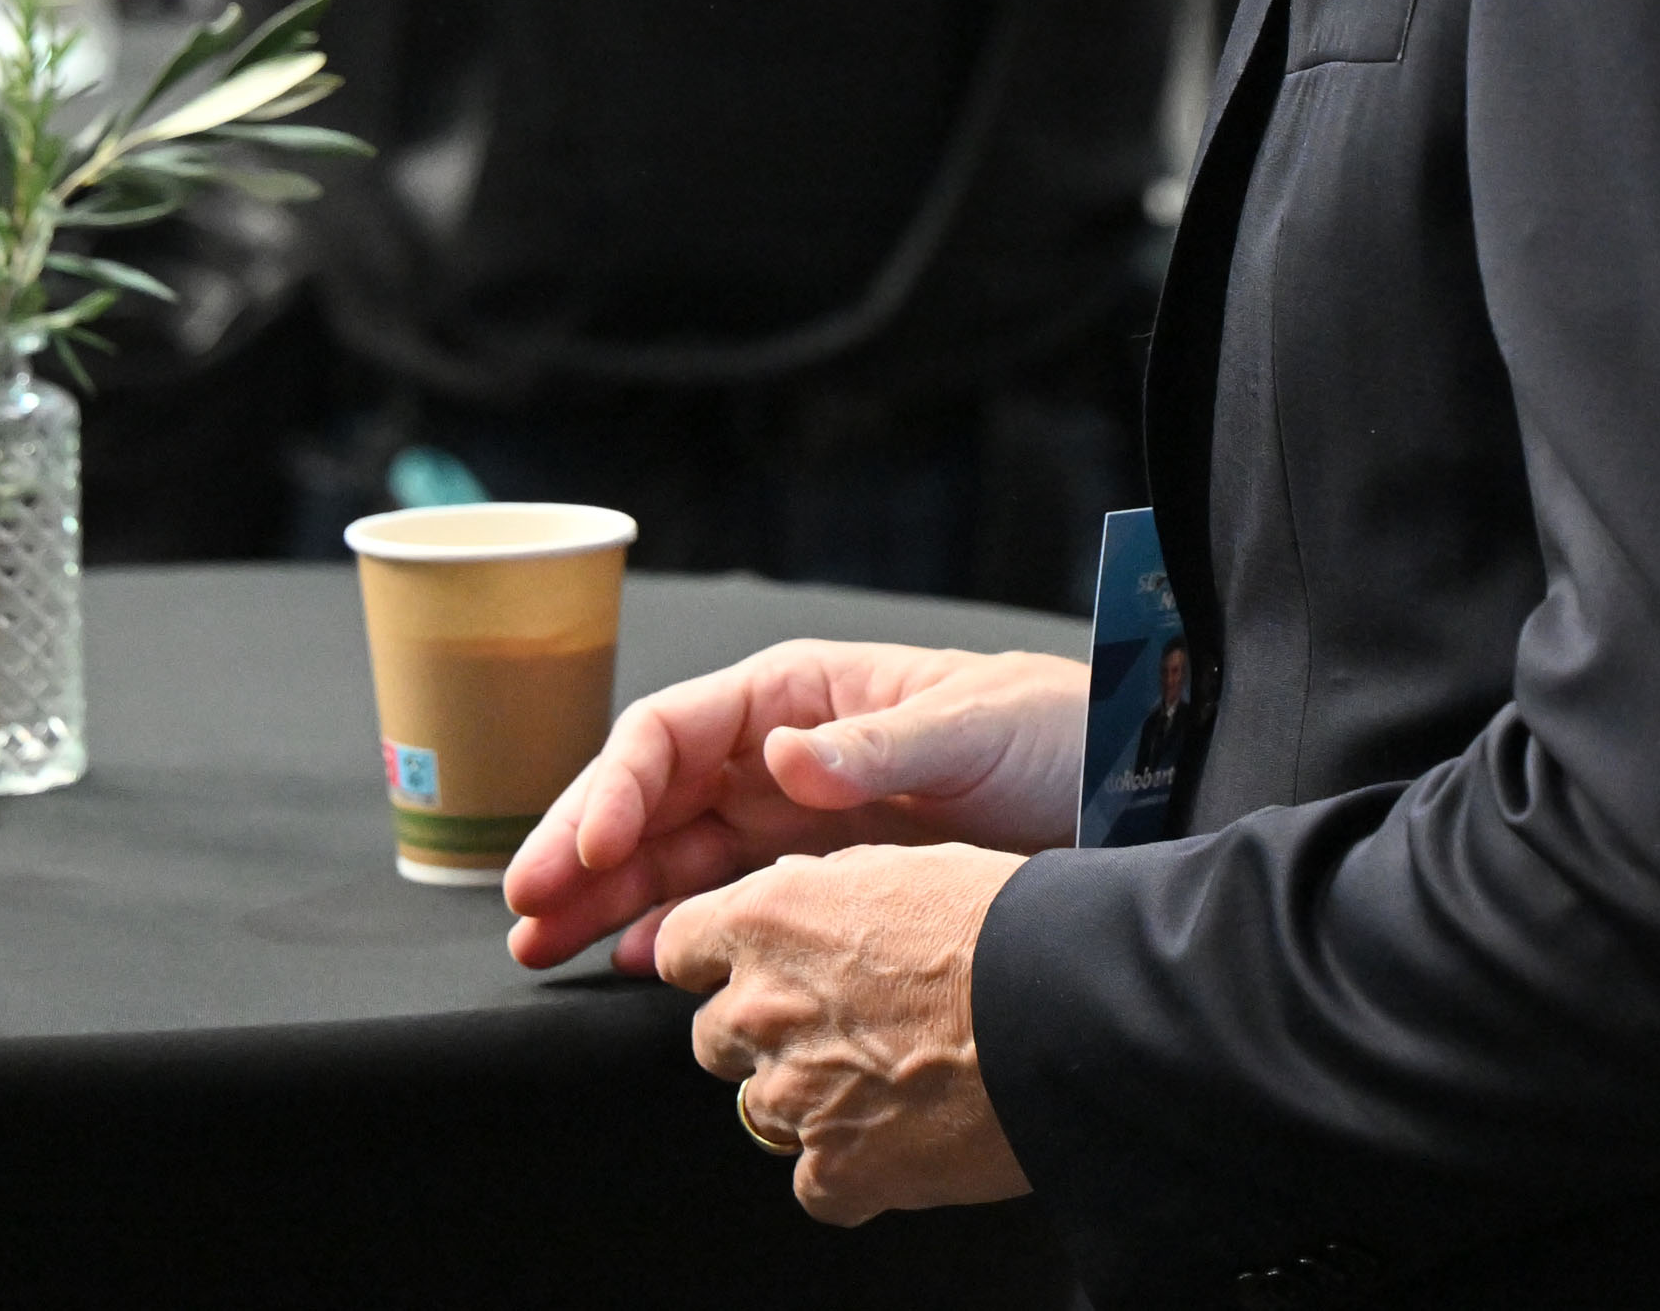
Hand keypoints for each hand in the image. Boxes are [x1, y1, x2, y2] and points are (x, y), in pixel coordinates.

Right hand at [503, 637, 1083, 975]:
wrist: (1135, 798)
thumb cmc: (1058, 736)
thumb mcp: (977, 728)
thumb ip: (877, 746)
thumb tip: (784, 755)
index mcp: (796, 695)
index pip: (671, 734)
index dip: (613, 790)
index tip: (582, 853)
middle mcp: (776, 754)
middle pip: (650, 800)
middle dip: (580, 852)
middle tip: (524, 912)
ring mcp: (792, 822)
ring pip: (670, 858)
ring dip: (602, 900)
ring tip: (540, 950)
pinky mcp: (819, 884)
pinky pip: (721, 904)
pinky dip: (668, 932)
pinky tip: (627, 963)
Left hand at [657, 843, 1032, 1223]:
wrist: (1067, 1010)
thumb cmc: (1001, 927)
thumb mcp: (898, 867)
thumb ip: (822, 891)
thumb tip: (795, 901)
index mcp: (768, 920)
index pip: (679, 948)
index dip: (712, 962)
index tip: (742, 972)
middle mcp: (763, 1006)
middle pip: (713, 1036)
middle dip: (760, 1034)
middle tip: (833, 1030)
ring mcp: (795, 1094)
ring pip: (761, 1110)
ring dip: (807, 1101)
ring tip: (882, 1083)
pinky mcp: (840, 1168)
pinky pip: (813, 1184)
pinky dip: (849, 1172)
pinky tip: (899, 1143)